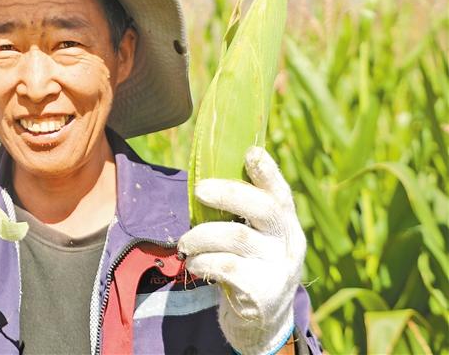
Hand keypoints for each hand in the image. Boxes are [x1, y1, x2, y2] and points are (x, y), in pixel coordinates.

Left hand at [178, 147, 305, 354]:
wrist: (263, 323)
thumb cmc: (249, 267)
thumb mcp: (255, 240)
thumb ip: (242, 215)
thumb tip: (205, 183)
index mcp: (286, 224)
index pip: (281, 193)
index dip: (268, 171)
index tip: (251, 152)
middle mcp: (288, 243)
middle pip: (264, 208)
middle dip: (229, 194)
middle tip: (200, 189)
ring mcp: (278, 268)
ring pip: (236, 237)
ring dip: (201, 235)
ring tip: (185, 243)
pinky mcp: (263, 292)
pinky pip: (225, 266)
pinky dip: (202, 261)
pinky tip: (193, 264)